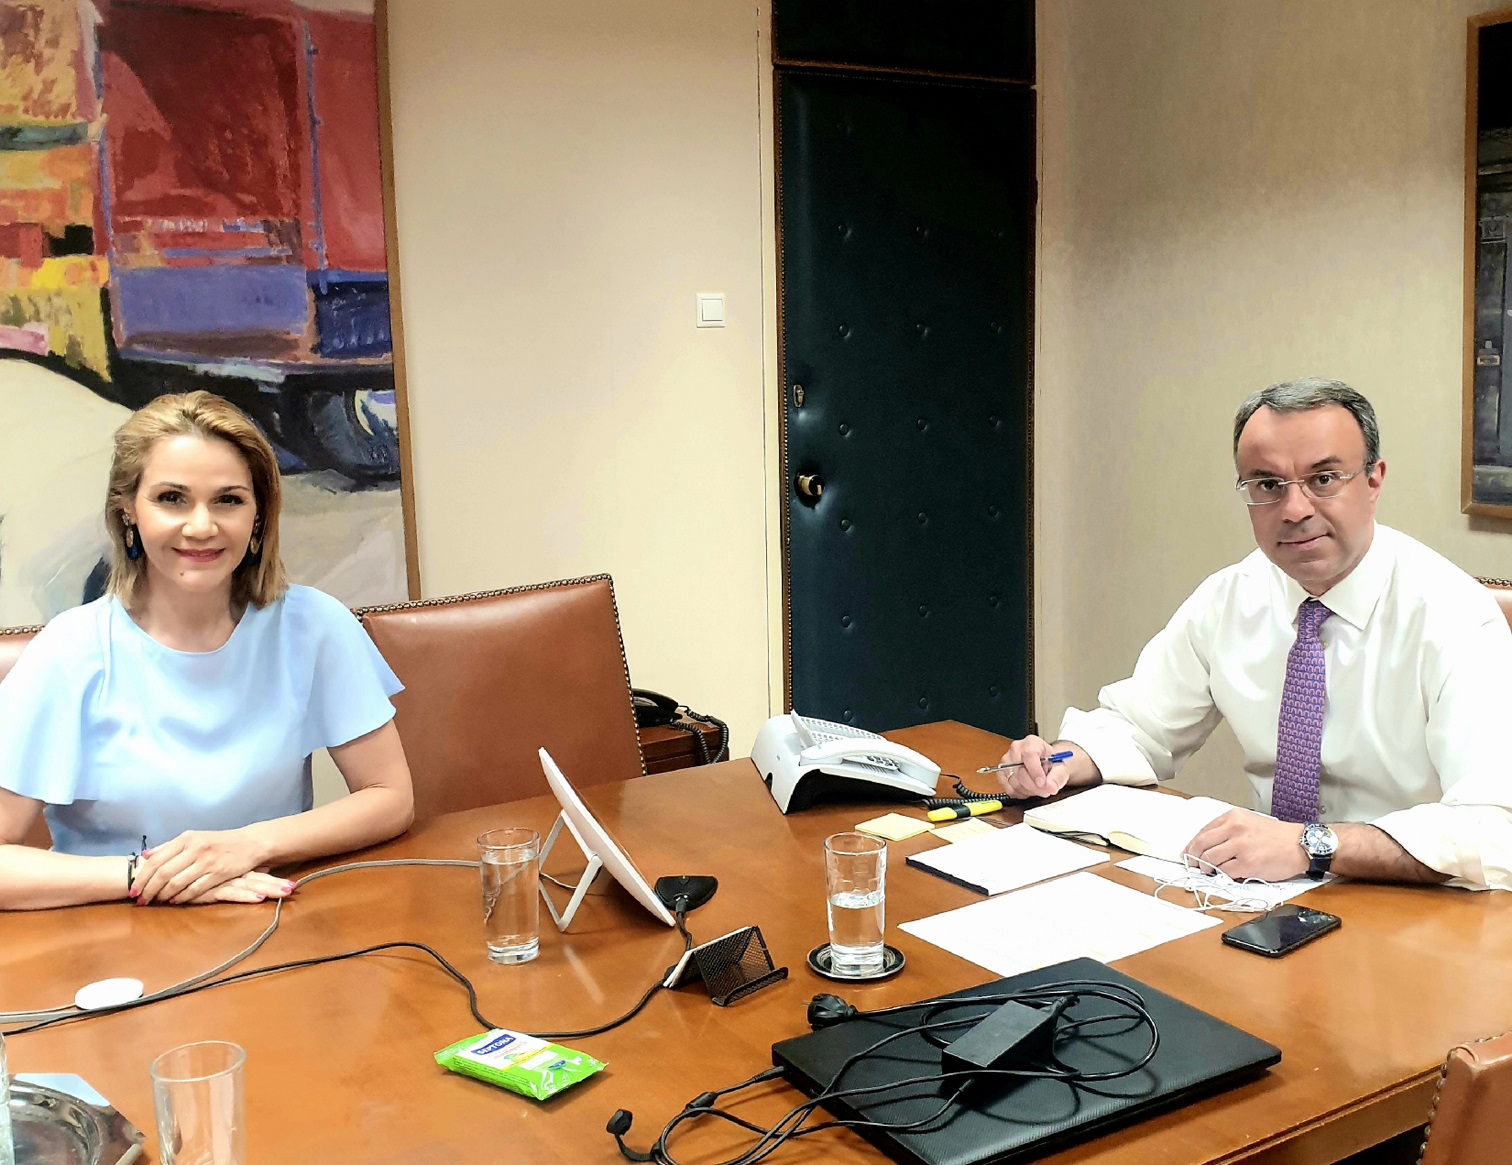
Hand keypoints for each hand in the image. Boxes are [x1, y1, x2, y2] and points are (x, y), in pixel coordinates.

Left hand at [131, 828, 273, 904]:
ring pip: (177, 883)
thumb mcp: (194, 838)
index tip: (133, 890)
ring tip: (156, 901)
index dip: (142, 877)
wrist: (250, 843)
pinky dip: (181, 897)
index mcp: (186, 839)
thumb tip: (145, 856)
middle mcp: (195, 849)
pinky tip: (175, 901)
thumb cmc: (219, 842)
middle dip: (149, 890)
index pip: (156, 860)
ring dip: (163, 896)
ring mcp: (207, 862)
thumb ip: (169, 847)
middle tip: (140, 900)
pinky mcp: (218, 874)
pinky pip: (194, 889)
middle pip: (164, 874)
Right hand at [173, 871, 296, 905]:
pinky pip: (231, 893)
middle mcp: (225, 873)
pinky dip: (246, 896)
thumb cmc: (176, 876)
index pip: (253, 871)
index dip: (271, 875)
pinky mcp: (209, 890)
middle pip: (255, 877)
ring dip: (268, 888)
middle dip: (275, 883)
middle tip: (294, 888)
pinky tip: (260, 897)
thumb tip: (229, 880)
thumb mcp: (199, 876)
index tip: (291, 881)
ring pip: (248, 884)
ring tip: (287, 891)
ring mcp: (218, 881)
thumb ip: (214, 877)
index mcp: (226, 869)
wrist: (155, 874)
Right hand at [994, 735, 1071, 799]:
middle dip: (1034, 786)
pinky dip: (1020, 793)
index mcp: (1031, 742)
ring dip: (1028, 790)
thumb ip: (1057, 777)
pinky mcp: (1002, 774)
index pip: (1029, 754)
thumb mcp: (1061, 767)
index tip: (1042, 783)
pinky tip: (1029, 789)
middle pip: (1020, 771)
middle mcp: (1016, 749)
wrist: (1046, 765)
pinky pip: (1009, 789)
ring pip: (1014, 782)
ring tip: (1038, 788)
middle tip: (1045, 790)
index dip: (1035, 771)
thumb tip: (1050, 786)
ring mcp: (1006, 762)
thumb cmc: (1051, 763)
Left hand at [1184, 810, 1306, 881]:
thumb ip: (1228, 830)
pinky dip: (1221, 876)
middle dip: (1193, 857)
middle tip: (1193, 865)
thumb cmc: (1276, 836)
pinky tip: (1224, 875)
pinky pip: (1224, 872)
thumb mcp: (1249, 822)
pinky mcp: (1247, 864)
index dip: (1192, 845)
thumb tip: (1206, 844)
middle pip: (1201, 844)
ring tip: (1209, 871)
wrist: (1300, 845)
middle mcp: (1234, 829)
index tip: (1188, 853)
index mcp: (1233, 817)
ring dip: (1205, 868)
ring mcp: (1241, 847)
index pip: (1202, 831)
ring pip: (1210, 859)